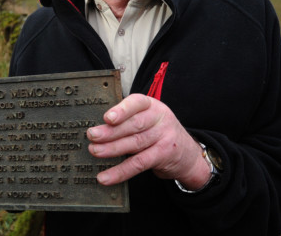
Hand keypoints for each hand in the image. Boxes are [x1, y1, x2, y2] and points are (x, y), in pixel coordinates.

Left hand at [86, 94, 209, 188]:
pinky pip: (139, 164)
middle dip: (110, 131)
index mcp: (152, 105)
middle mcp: (160, 118)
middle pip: (133, 125)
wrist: (188, 153)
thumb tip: (97, 128)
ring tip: (94, 152)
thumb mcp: (149, 118)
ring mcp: (164, 137)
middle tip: (92, 136)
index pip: (137, 103)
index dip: (122, 109)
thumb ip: (129, 119)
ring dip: (112, 149)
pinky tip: (105, 177)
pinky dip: (120, 172)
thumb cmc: (158, 132)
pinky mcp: (163, 155)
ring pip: (134, 143)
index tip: (107, 117)